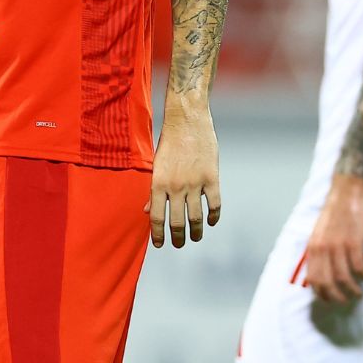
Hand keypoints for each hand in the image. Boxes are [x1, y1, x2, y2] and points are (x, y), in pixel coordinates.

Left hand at [147, 101, 221, 248]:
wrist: (187, 119)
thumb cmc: (168, 141)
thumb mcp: (155, 164)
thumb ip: (153, 188)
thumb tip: (148, 210)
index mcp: (158, 182)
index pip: (157, 217)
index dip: (158, 234)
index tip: (160, 245)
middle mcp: (176, 186)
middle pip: (176, 221)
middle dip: (177, 238)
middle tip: (178, 244)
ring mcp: (195, 183)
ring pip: (196, 217)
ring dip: (196, 231)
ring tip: (195, 237)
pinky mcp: (212, 177)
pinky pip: (214, 204)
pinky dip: (213, 217)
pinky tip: (211, 222)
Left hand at [304, 174, 362, 303]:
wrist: (347, 191)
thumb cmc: (334, 212)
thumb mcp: (319, 232)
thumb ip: (319, 250)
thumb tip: (320, 270)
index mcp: (313, 245)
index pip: (313, 278)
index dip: (321, 293)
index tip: (330, 299)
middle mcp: (322, 247)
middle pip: (327, 282)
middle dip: (336, 296)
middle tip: (345, 300)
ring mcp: (338, 244)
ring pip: (343, 277)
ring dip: (352, 289)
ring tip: (358, 292)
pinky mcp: (354, 241)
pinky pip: (358, 266)